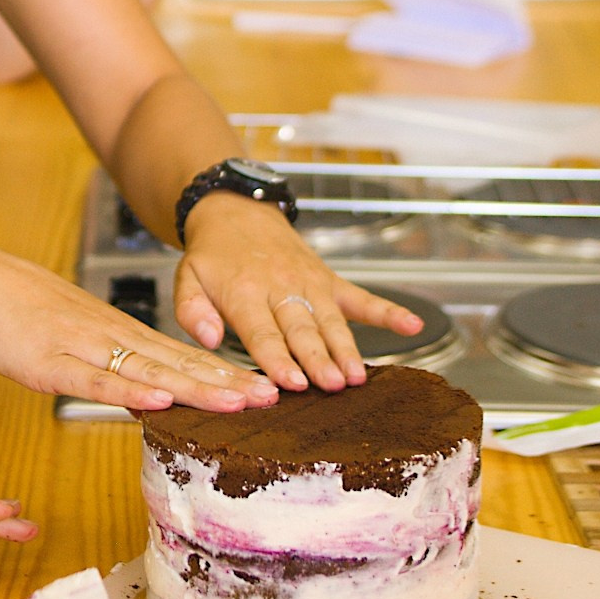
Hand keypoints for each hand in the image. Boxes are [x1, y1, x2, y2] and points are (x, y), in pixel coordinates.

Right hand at [0, 229, 278, 412]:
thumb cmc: (13, 308)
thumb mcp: (69, 333)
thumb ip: (106, 359)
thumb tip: (142, 386)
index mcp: (115, 331)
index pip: (179, 355)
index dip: (221, 373)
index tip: (261, 387)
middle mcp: (108, 336)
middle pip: (176, 362)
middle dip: (225, 382)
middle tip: (271, 396)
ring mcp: (81, 347)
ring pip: (148, 370)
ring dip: (195, 387)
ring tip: (238, 400)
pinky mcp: (50, 363)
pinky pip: (95, 380)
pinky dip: (130, 390)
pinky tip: (160, 400)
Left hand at [171, 195, 424, 391]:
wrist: (237, 213)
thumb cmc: (213, 257)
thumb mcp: (187, 278)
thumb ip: (192, 311)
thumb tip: (207, 338)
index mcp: (244, 292)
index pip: (262, 331)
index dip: (277, 359)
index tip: (290, 383)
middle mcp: (281, 287)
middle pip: (301, 329)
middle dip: (318, 358)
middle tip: (333, 385)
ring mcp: (309, 284)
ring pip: (331, 320)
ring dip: (346, 348)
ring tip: (357, 376)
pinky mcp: (329, 281)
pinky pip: (362, 298)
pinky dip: (388, 311)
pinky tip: (412, 326)